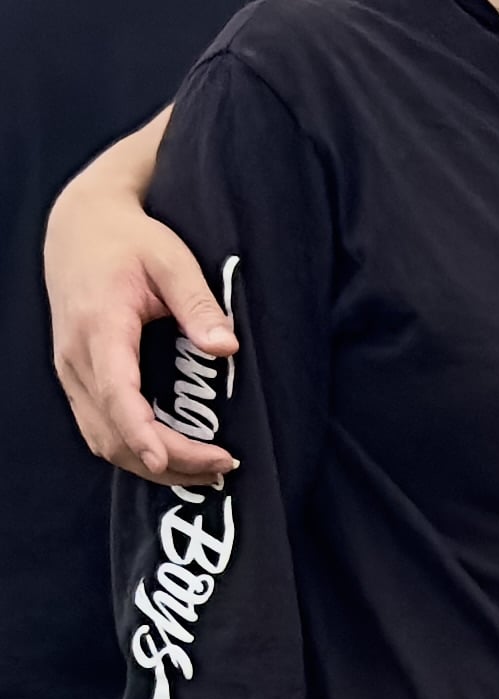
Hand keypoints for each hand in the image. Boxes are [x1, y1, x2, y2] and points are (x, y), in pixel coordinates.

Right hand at [44, 112, 236, 483]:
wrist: (79, 227)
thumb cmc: (128, 240)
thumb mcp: (171, 259)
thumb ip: (198, 304)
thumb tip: (228, 348)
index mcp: (100, 328)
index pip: (116, 393)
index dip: (141, 432)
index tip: (170, 460)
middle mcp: (76, 358)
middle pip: (111, 431)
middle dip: (165, 460)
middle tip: (221, 467)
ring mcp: (70, 371)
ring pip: (101, 438)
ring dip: (148, 464)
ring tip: (204, 470)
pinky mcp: (75, 376)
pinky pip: (97, 427)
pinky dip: (131, 449)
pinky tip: (170, 454)